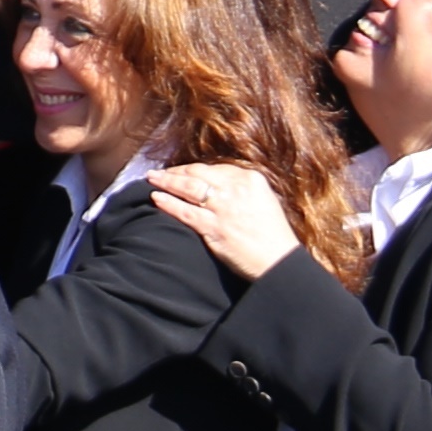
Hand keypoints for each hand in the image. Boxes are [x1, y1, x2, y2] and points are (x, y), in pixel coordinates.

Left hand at [147, 159, 296, 279]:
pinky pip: (185, 211)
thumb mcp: (264, 200)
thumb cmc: (273, 235)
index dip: (193, 169)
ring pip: (188, 188)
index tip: (181, 171)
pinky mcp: (214, 227)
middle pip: (197, 173)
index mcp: (251, 179)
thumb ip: (242, 189)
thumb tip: (217, 185)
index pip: (214, 168)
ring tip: (152, 180)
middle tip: (158, 172)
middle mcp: (236, 189)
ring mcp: (223, 208)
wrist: (279, 262)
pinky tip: (156, 199)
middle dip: (175, 171)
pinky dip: (168, 203)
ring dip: (166, 182)